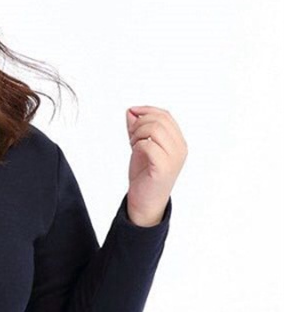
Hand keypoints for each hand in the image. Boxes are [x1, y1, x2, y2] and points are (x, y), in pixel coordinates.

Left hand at [125, 106, 187, 225]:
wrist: (145, 201)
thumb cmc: (144, 175)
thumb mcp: (139, 147)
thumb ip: (137, 130)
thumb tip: (131, 111)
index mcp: (178, 141)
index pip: (165, 115)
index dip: (147, 110)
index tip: (131, 112)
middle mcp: (180, 148)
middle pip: (160, 120)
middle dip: (139, 123)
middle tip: (131, 136)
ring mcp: (174, 158)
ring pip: (155, 129)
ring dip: (138, 133)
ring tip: (133, 145)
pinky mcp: (163, 167)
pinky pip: (148, 145)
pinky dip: (138, 145)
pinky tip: (135, 152)